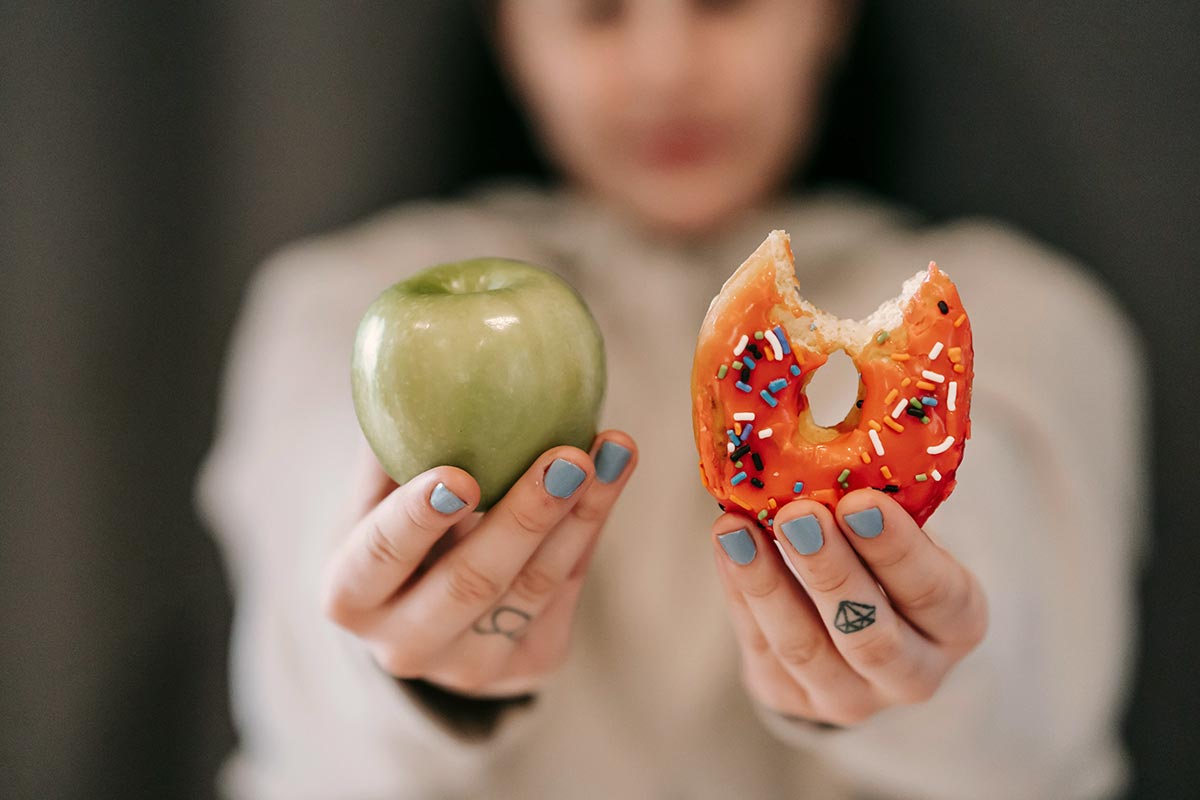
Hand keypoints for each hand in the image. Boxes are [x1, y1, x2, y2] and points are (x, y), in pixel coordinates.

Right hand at [323, 431, 636, 697]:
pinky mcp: (530, 665)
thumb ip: (392, 443)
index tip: (459, 475)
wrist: (426, 612)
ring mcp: (470, 667)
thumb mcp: (375, 494)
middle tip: (567, 457)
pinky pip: (567, 590)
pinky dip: (591, 526)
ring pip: (533, 588)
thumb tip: (415, 356)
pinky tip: (613, 473)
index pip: (380, 558)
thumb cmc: (395, 527)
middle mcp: (404, 645)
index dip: (417, 519)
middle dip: (525, 517)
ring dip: (580, 514)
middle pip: (471, 582)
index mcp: (350, 595)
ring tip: (612, 451)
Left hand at [711, 490, 987, 725]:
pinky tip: (727, 544)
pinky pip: (760, 645)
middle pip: (870, 634)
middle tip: (798, 514)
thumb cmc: (885, 558)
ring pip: (805, 648)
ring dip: (767, 583)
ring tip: (737, 528)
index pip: (935, 593)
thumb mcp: (903, 534)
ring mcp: (850, 697)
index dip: (898, 550)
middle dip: (830, 571)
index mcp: (956, 624)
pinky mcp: (790, 699)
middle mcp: (913, 674)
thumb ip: (879, 505)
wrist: (858, 629)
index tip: (860, 501)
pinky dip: (739, 591)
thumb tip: (829, 437)